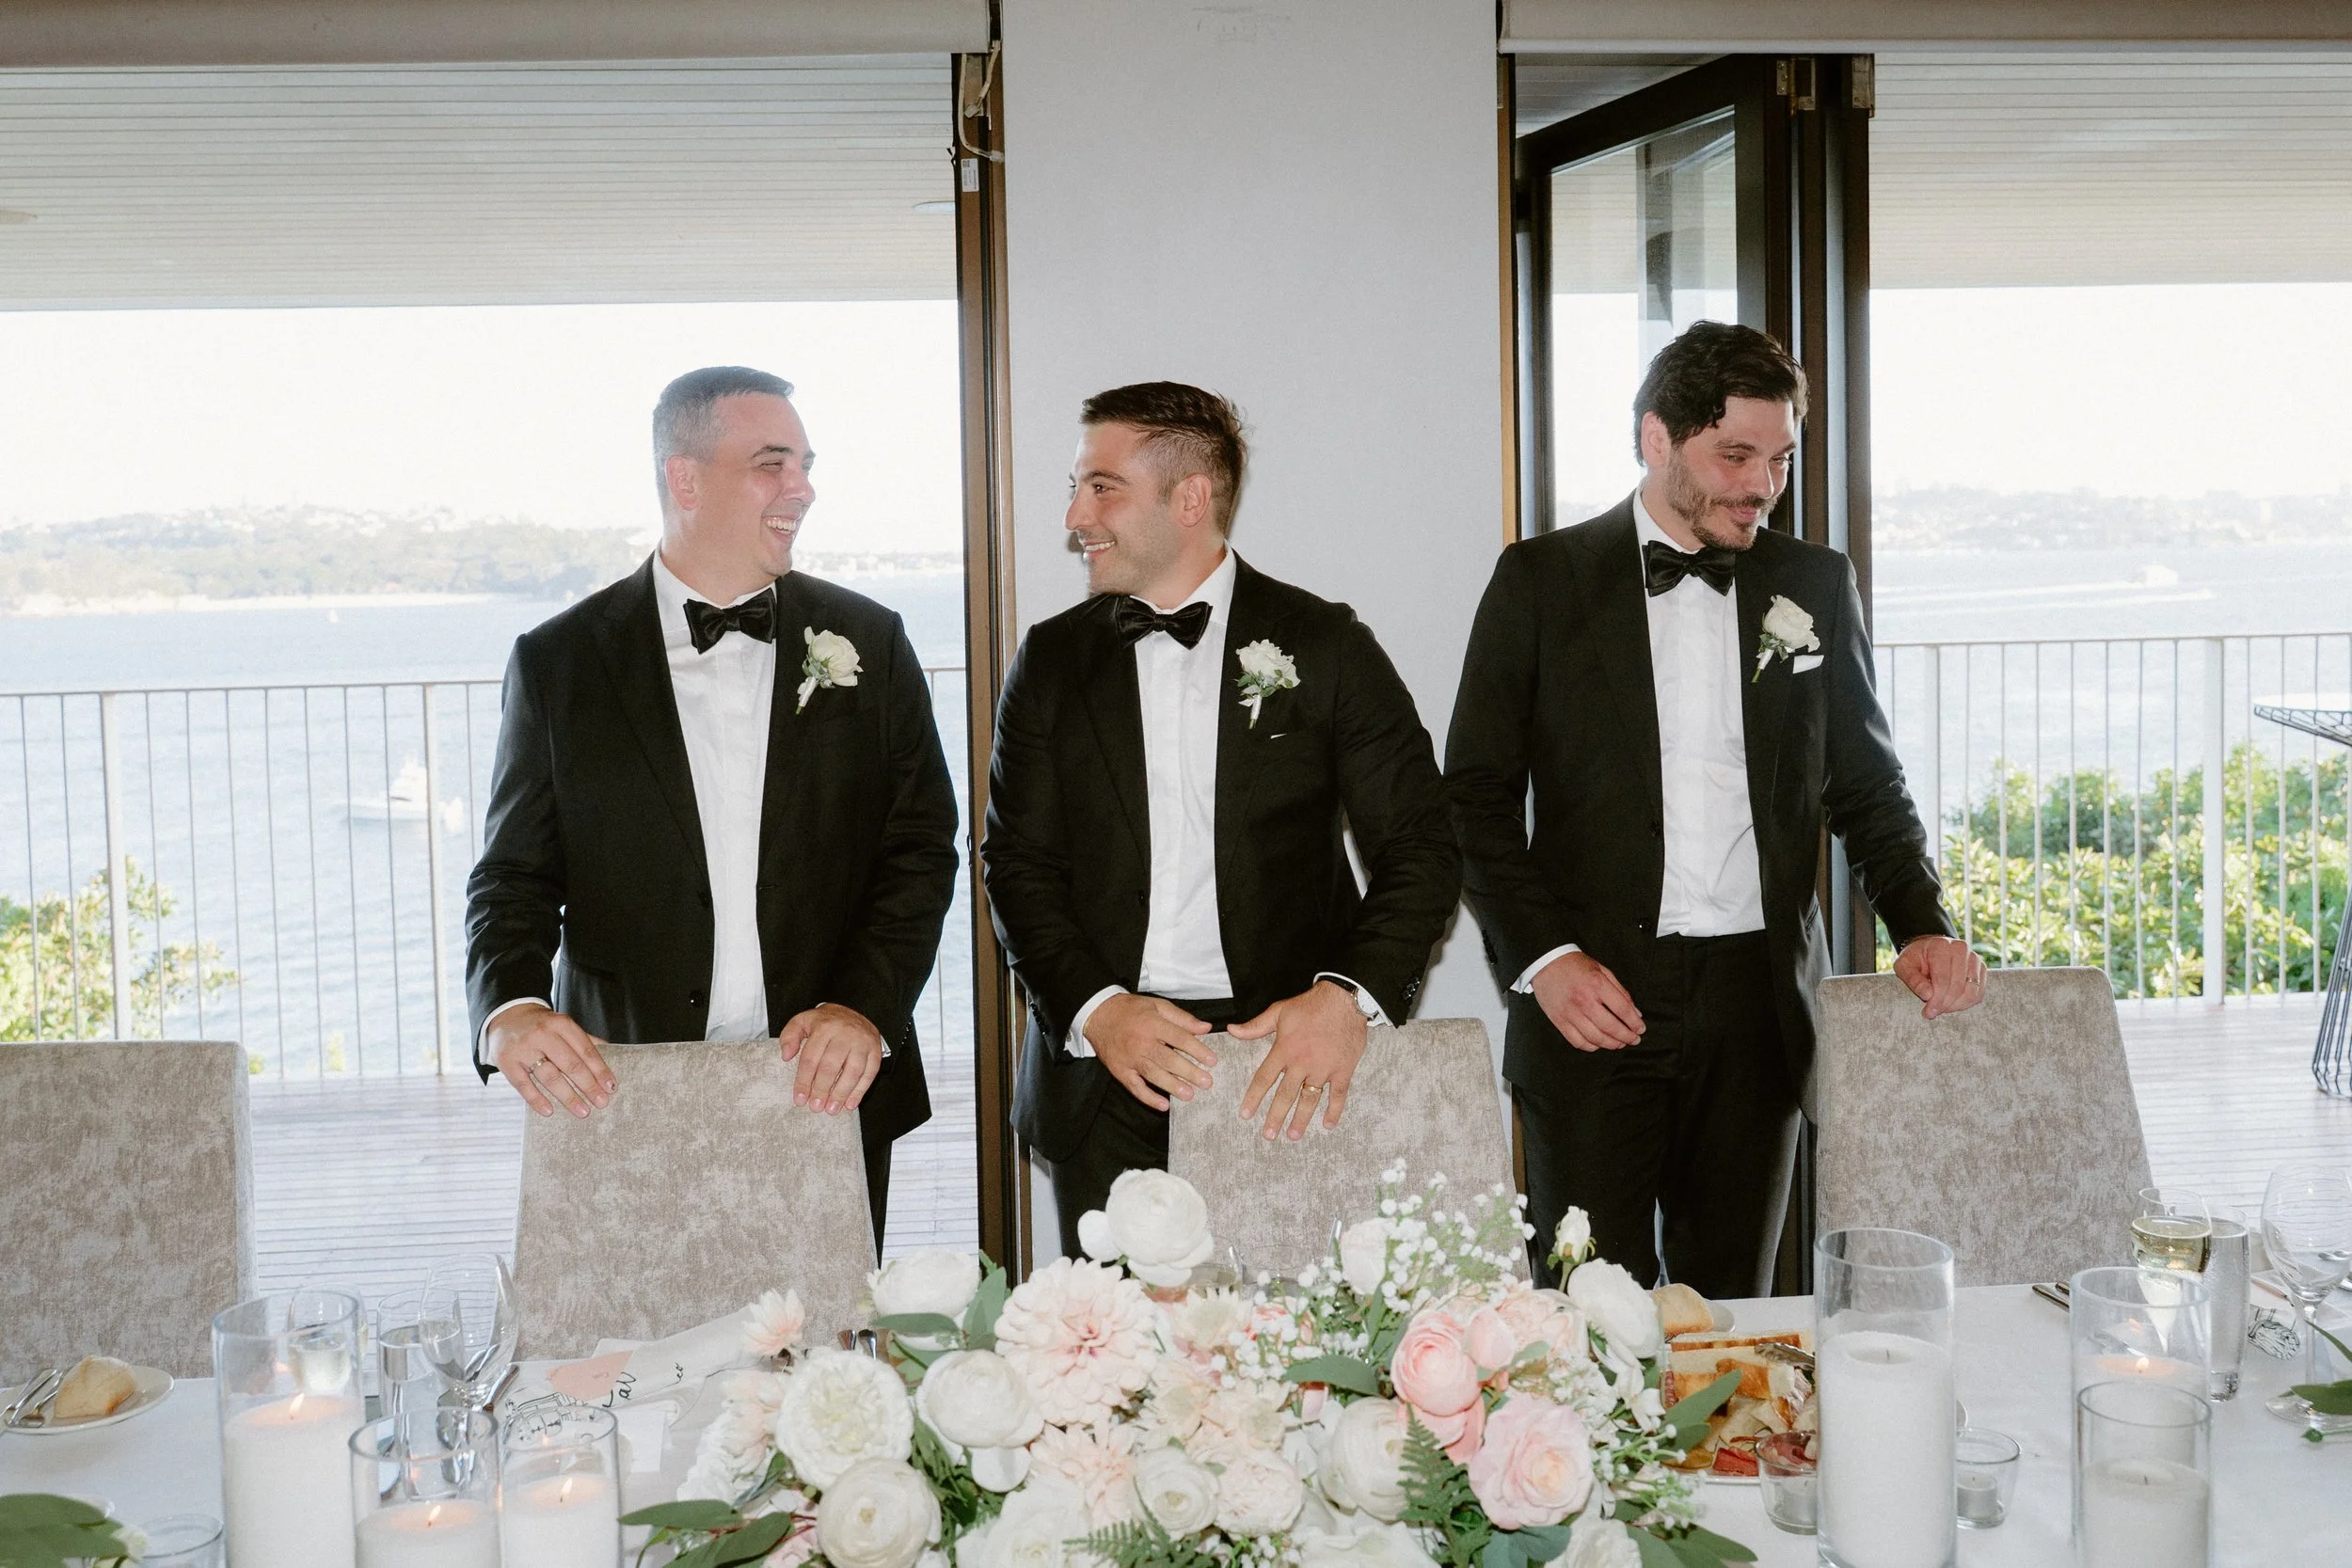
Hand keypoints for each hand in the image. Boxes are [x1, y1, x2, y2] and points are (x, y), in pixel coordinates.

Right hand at [490, 1003, 614, 1117]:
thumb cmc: (543, 1026)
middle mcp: (543, 1034)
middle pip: (570, 1064)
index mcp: (561, 1024)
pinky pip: (523, 1084)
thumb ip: (585, 1041)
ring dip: (568, 1096)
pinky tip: (549, 1111)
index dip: (600, 1070)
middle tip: (601, 1103)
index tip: (611, 1088)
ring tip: (583, 1111)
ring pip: (549, 1076)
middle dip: (588, 1086)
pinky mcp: (507, 1062)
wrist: (507, 1017)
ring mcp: (523, 1048)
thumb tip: (612, 1055)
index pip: (586, 1050)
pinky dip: (536, 1099)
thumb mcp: (563, 1026)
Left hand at [780, 1003, 884, 1113]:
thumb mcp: (803, 1021)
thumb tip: (786, 1055)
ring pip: (853, 1071)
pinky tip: (851, 1103)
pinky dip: (861, 1090)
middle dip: (822, 1089)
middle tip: (816, 1106)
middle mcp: (845, 1033)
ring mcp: (862, 1041)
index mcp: (824, 1027)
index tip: (800, 1098)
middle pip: (831, 1066)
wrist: (852, 1011)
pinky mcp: (875, 1049)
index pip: (811, 1058)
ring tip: (832, 1109)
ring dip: (842, 1093)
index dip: (804, 1081)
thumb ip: (789, 1036)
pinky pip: (870, 1072)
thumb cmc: (825, 1022)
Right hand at [1086, 994, 1217, 1112]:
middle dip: (1189, 1071)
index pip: (1179, 1038)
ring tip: (1190, 1095)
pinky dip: (1148, 1098)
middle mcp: (1141, 1042)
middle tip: (1206, 1082)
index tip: (1212, 1060)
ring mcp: (1130, 1058)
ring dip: (1172, 1086)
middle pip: (1168, 1059)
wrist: (1099, 1014)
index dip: (1197, 1050)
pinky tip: (1163, 1105)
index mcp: (1153, 1024)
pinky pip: (1134, 1087)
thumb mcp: (1157, 1005)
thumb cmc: (1131, 1010)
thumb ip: (1182, 1018)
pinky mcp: (1120, 1070)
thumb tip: (1205, 1028)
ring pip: (1153, 1074)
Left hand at [1232, 980, 1366, 1140]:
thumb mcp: (1279, 1012)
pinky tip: (1328, 1124)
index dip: (1254, 1098)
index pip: (1264, 1079)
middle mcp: (1302, 1063)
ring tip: (1293, 1136)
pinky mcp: (1343, 1070)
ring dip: (1301, 1119)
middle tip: (1268, 1135)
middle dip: (1275, 1117)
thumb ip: (1255, 1026)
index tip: (1246, 1115)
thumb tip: (1232, 1030)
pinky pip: (1338, 1095)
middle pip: (1285, 1095)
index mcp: (1284, 1050)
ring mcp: (1324, 1069)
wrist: (1343, 1000)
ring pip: (1310, 1099)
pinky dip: (1334, 1111)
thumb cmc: (1310, 1005)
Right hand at [1529, 951, 1643, 1051]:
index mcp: (1597, 984)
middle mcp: (1584, 1000)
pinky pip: (1577, 1041)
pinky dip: (1591, 1046)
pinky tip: (1598, 1043)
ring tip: (1619, 1044)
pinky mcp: (1558, 1020)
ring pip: (1595, 1038)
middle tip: (1634, 1040)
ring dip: (1611, 1044)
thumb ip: (1620, 992)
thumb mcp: (1602, 970)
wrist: (1546, 962)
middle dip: (1627, 1037)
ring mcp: (1570, 1012)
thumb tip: (1635, 1013)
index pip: (1623, 1010)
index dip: (1635, 1023)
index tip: (1641, 1029)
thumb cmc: (1575, 965)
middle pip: (1611, 1027)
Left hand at [1894, 935, 1985, 1018]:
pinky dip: (1966, 1004)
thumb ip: (1912, 979)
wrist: (1928, 950)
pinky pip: (1978, 994)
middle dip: (1945, 1004)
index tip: (1928, 1012)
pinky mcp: (1981, 969)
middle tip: (1932, 1012)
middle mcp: (1961, 949)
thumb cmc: (1915, 959)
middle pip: (1958, 987)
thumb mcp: (1904, 966)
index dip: (1936, 1000)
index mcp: (1941, 947)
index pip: (1943, 979)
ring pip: (1971, 992)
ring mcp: (1974, 959)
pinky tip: (1951, 1004)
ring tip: (1941, 1008)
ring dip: (1956, 1006)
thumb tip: (1927, 995)